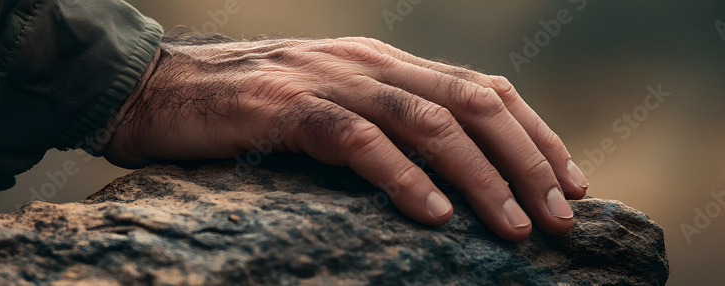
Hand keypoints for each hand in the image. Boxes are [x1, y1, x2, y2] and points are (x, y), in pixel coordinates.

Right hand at [104, 36, 588, 240]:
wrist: (152, 88)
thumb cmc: (242, 109)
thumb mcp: (327, 105)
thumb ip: (381, 124)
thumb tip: (443, 176)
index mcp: (383, 61)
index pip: (482, 88)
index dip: (536, 134)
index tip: (572, 183)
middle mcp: (366, 62)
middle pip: (471, 103)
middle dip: (527, 160)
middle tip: (561, 217)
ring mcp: (327, 80)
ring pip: (427, 122)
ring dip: (481, 177)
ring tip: (515, 227)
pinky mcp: (285, 108)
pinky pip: (359, 141)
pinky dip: (403, 178)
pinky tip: (434, 216)